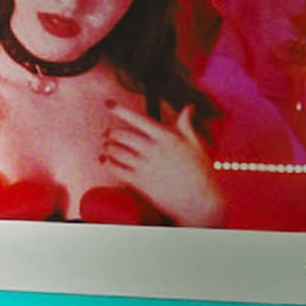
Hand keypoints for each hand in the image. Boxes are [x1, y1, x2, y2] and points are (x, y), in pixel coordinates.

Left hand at [100, 103, 224, 226]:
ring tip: (107, 146)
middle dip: (111, 133)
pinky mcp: (140, 182)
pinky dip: (107, 163)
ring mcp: (146, 167)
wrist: (201, 201)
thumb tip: (189, 107)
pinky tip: (104, 160)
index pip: (139, 119)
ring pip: (117, 152)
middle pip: (123, 136)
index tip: (108, 104)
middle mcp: (154, 150)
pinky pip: (117, 170)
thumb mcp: (196, 145)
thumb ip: (187, 125)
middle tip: (107, 133)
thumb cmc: (201, 172)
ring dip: (108, 147)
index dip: (120, 110)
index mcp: (168, 138)